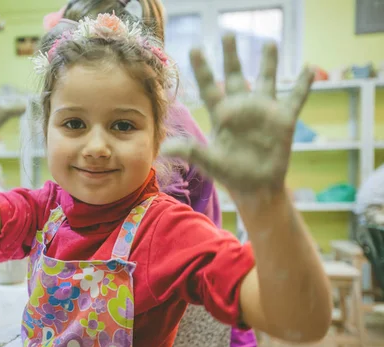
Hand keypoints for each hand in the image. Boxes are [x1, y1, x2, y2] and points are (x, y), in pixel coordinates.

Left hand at [161, 35, 313, 196]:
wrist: (255, 187)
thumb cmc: (230, 174)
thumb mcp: (209, 161)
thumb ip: (190, 151)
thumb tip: (164, 149)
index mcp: (221, 115)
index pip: (209, 87)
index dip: (202, 69)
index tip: (196, 48)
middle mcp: (241, 108)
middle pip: (235, 76)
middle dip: (232, 56)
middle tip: (228, 33)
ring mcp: (263, 111)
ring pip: (266, 80)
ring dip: (268, 62)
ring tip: (269, 42)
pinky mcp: (283, 120)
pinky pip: (295, 97)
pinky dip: (303, 84)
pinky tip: (309, 68)